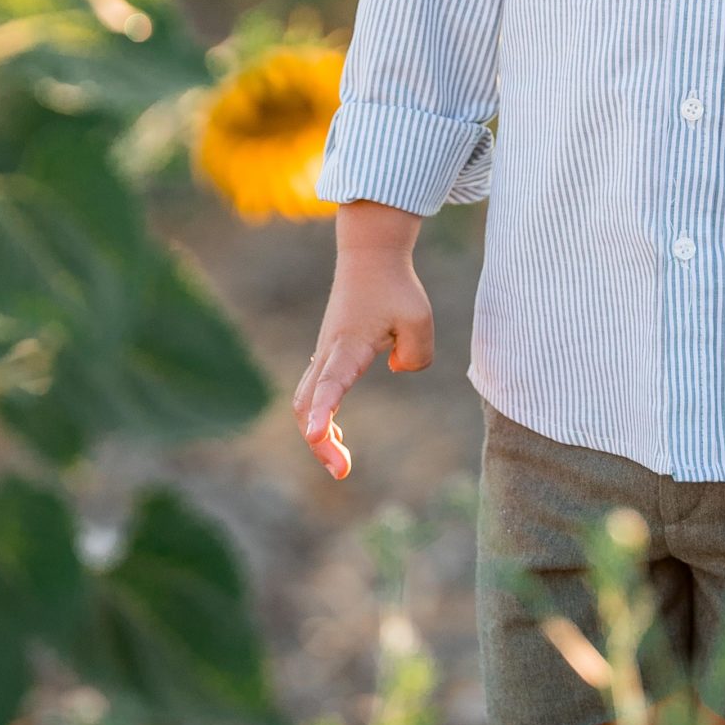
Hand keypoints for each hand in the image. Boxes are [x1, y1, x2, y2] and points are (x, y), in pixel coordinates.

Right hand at [291, 201, 431, 480]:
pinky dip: (319, 414)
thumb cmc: (395, 286)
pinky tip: (335, 432)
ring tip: (341, 461)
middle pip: (306, 403)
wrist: (370, 254)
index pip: (331, 383)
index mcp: (348, 346)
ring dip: (317, 433)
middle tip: (343, 470)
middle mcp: (329, 354)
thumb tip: (397, 369)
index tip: (315, 435)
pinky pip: (313, 391)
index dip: (321, 412)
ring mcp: (324, 354)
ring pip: (305, 400)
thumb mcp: (419, 320)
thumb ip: (416, 358)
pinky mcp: (328, 353)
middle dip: (319, 442)